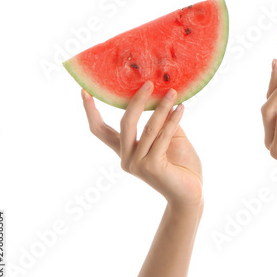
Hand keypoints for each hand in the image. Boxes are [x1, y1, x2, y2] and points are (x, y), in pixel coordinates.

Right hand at [81, 82, 202, 206]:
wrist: (191, 193)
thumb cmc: (181, 166)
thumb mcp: (169, 139)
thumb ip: (161, 123)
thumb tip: (162, 97)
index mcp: (125, 152)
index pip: (101, 130)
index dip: (91, 111)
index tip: (85, 91)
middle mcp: (127, 159)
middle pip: (124, 124)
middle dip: (136, 101)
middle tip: (149, 83)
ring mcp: (137, 164)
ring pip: (147, 129)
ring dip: (162, 108)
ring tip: (173, 92)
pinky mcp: (151, 167)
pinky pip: (162, 137)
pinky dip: (173, 121)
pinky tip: (181, 108)